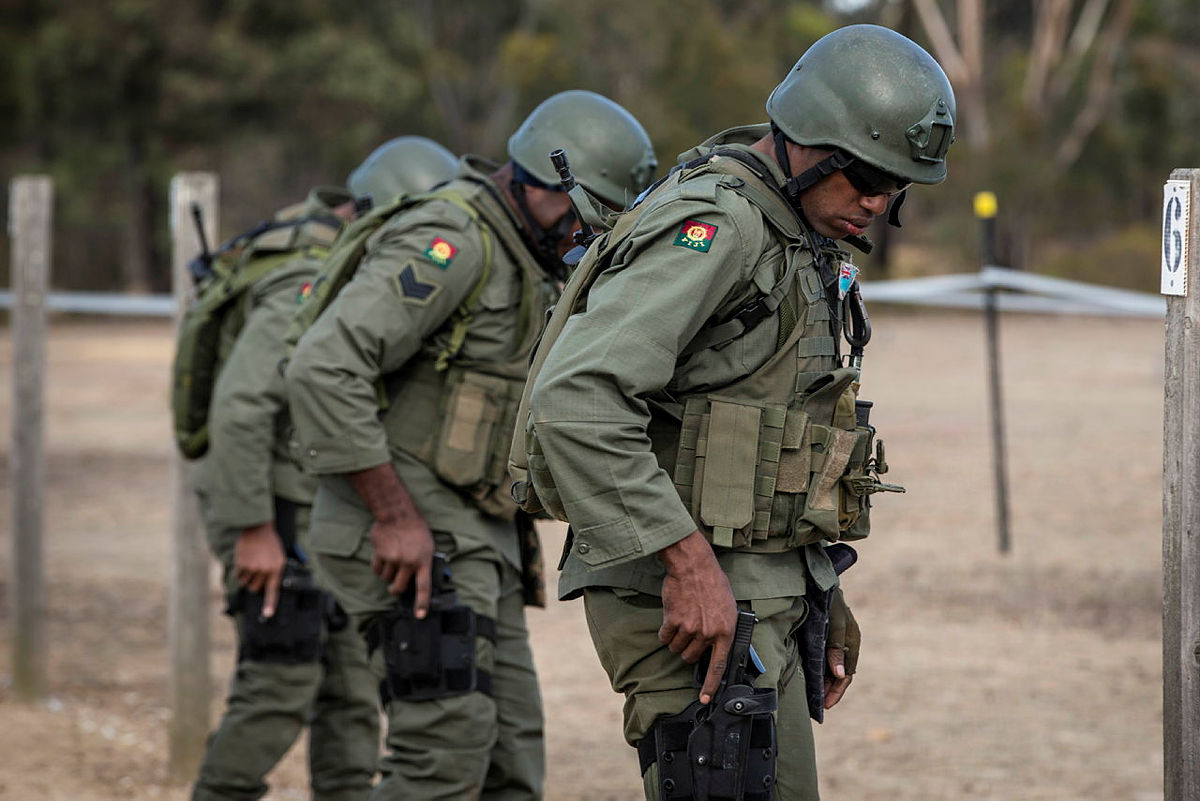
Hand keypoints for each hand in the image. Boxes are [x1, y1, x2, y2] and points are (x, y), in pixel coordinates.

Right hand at [234, 522, 286, 617]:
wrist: (258, 529)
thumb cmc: (269, 544)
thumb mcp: (278, 557)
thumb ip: (274, 571)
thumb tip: (266, 587)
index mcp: (277, 568)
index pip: (273, 590)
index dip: (270, 604)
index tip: (267, 615)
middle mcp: (265, 570)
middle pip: (255, 589)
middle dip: (253, 583)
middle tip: (255, 572)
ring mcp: (253, 567)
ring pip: (245, 583)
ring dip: (245, 577)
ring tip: (250, 562)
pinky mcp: (242, 564)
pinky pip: (238, 576)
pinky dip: (238, 571)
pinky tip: (244, 560)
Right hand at [346, 463, 436, 618]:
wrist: (397, 514)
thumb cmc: (415, 529)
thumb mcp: (427, 545)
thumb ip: (423, 562)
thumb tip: (419, 578)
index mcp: (423, 561)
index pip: (423, 587)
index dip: (422, 603)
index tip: (420, 616)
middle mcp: (408, 562)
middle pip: (398, 588)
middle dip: (395, 590)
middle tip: (394, 588)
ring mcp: (393, 559)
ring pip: (386, 578)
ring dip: (387, 574)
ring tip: (391, 561)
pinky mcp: (380, 555)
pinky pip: (376, 570)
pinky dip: (378, 567)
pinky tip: (382, 556)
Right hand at [657, 530, 737, 704]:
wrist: (694, 566)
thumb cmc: (712, 583)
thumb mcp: (728, 607)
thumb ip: (723, 628)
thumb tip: (716, 646)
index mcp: (725, 631)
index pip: (718, 666)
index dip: (710, 685)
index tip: (704, 698)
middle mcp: (708, 633)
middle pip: (691, 657)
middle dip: (688, 649)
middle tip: (689, 632)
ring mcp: (690, 628)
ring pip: (677, 648)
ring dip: (676, 639)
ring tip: (681, 620)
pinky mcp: (673, 621)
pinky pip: (665, 638)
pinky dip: (665, 631)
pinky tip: (671, 617)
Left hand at [824, 587, 859, 709]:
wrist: (817, 582)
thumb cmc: (829, 603)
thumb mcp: (834, 624)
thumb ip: (835, 648)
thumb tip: (840, 675)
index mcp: (852, 642)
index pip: (846, 674)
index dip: (836, 690)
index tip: (825, 704)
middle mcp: (846, 644)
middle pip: (840, 674)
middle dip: (831, 691)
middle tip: (819, 706)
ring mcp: (837, 642)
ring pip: (833, 669)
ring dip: (825, 684)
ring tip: (815, 698)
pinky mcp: (826, 639)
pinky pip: (826, 661)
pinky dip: (820, 673)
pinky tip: (812, 680)